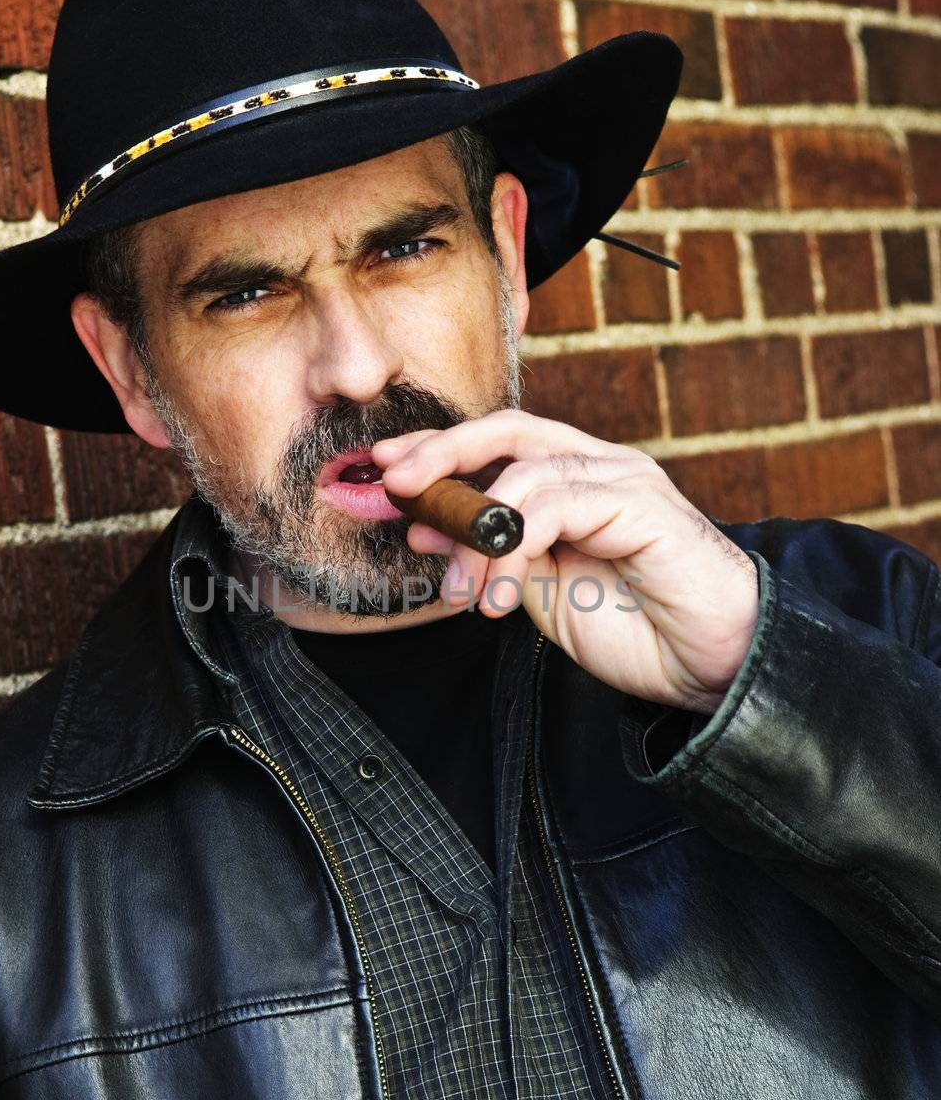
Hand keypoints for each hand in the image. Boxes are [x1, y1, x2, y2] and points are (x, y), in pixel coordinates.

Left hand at [371, 408, 759, 714]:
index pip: (500, 442)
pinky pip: (558, 504)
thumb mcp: (542, 594)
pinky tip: (501, 596)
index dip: (440, 450)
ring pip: (525, 475)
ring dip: (475, 536)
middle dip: (443, 453)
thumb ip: (492, 556)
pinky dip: (512, 546)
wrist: (714, 668)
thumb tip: (427, 531)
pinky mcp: (643, 505)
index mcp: (578, 482)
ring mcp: (625, 481)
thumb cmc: (639, 631)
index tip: (385, 472)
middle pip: (510, 431)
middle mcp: (601, 468)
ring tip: (460, 596)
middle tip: (396, 486)